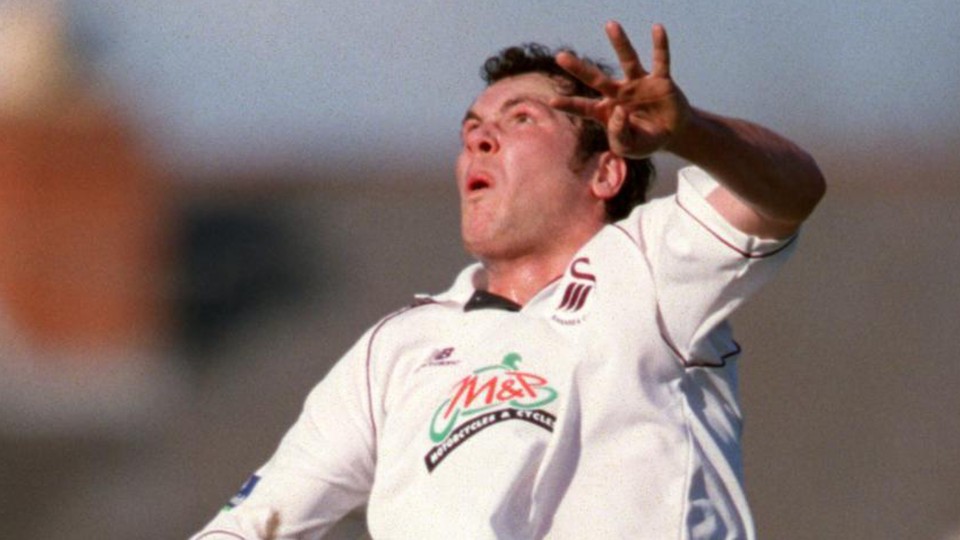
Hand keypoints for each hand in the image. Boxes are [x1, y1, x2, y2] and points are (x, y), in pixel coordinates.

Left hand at [551, 21, 690, 158]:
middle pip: (596, 79)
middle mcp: (618, 94)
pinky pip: (660, 60)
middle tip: (559, 56)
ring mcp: (638, 84)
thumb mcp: (629, 147)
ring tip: (610, 25)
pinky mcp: (660, 81)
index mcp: (607, 112)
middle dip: (578, 69)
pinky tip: (657, 29)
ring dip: (620, 43)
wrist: (672, 135)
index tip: (552, 102)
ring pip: (627, 60)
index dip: (570, 105)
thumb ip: (619, 135)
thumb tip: (618, 112)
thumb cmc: (644, 141)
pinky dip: (660, 45)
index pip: (584, 108)